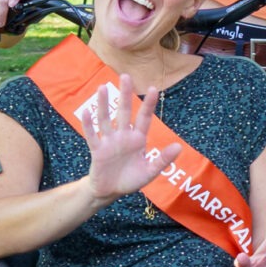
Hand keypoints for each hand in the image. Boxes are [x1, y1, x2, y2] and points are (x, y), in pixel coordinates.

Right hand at [80, 74, 182, 201]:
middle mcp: (123, 136)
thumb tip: (179, 147)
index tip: (153, 88)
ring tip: (102, 88)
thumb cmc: (131, 179)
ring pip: (106, 119)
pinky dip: (88, 125)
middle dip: (125, 94)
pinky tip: (86, 112)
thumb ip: (162, 160)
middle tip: (125, 76)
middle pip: (124, 111)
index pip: (144, 118)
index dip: (148, 104)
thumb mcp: (150, 172)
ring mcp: (109, 141)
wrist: (110, 191)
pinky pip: (92, 135)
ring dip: (104, 104)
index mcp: (138, 140)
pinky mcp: (97, 150)